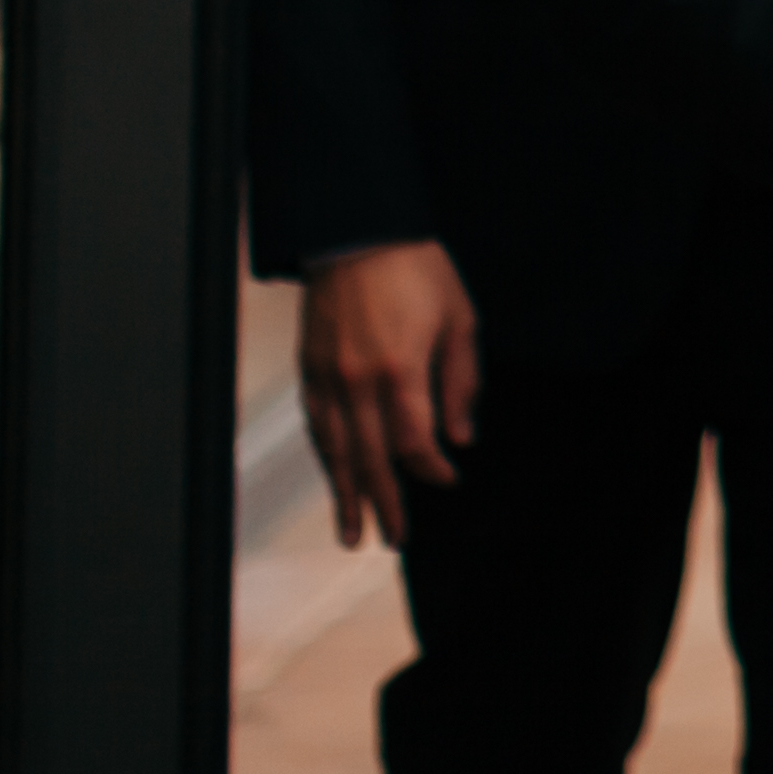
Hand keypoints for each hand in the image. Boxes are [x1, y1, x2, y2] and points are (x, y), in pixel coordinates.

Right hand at [298, 240, 479, 549]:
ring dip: (346, 494)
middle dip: (384, 503)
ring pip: (337, 451)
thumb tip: (461, 436)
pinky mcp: (310, 370)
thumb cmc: (416, 271)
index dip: (429, 469)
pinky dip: (327, 458)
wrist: (357, 234)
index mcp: (401, 369)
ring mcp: (328, 378)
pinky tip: (335, 477)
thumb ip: (462, 383)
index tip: (446, 481)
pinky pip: (317, 427)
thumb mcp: (460, 319)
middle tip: (394, 539)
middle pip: (371, 458)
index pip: (413, 441)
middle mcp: (358, 382)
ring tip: (353, 531)